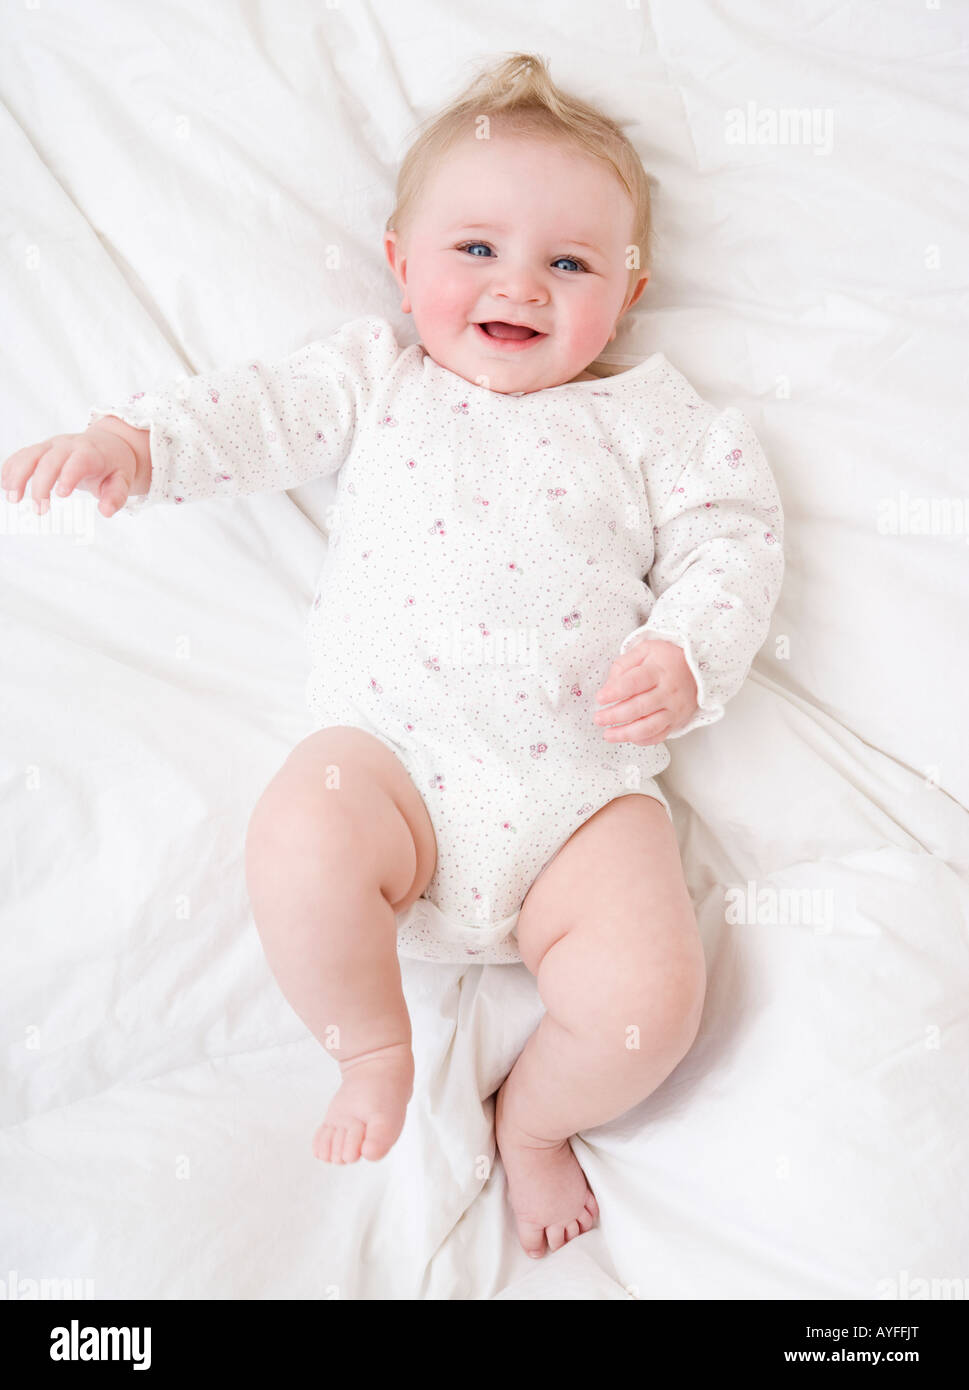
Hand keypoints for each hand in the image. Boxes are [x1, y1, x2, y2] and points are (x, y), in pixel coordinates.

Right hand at [2, 428, 137, 518]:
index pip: (78, 461)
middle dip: (41, 484)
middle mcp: (68, 445)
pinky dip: (11, 468)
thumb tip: (106, 511)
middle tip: (40, 511)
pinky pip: (22, 455)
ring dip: (18, 476)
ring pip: (30, 455)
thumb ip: (116, 496)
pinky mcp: (41, 449)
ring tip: (12, 499)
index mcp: (91, 452)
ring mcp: (51, 445)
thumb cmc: (114, 465)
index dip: (68, 475)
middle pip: (49, 460)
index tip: (61, 495)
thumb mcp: (123, 480)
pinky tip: (5, 485)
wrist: (108, 444)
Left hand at [593, 638, 697, 744]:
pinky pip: (659, 736)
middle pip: (638, 708)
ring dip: (625, 734)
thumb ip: (623, 665)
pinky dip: (642, 740)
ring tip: (608, 734)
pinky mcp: (677, 721)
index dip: (615, 692)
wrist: (696, 668)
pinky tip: (629, 738)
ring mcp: (674, 709)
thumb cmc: (667, 658)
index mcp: (658, 671)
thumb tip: (608, 688)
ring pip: (648, 727)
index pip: (634, 683)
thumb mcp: (645, 650)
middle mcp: (668, 692)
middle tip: (598, 718)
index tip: (600, 698)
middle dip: (615, 715)